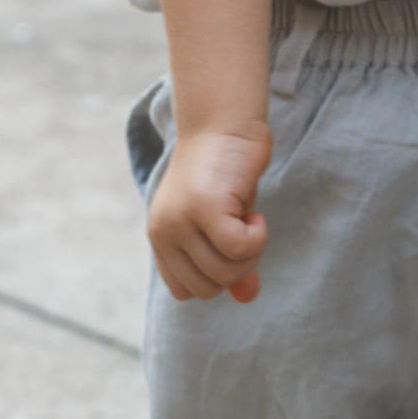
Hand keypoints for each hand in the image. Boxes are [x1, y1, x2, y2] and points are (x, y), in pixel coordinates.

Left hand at [146, 119, 271, 301]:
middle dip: (237, 268)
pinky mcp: (204, 206)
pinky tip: (255, 212)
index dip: (214, 277)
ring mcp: (181, 220)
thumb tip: (247, 297)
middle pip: (207, 287)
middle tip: (244, 230)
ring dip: (250, 251)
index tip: (228, 243)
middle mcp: (164, 231)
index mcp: (160, 238)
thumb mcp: (226, 223)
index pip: (184, 291)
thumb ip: (232, 262)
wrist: (224, 121)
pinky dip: (258, 237)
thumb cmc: (225, 172)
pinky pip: (239, 248)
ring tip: (248, 217)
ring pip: (225, 271)